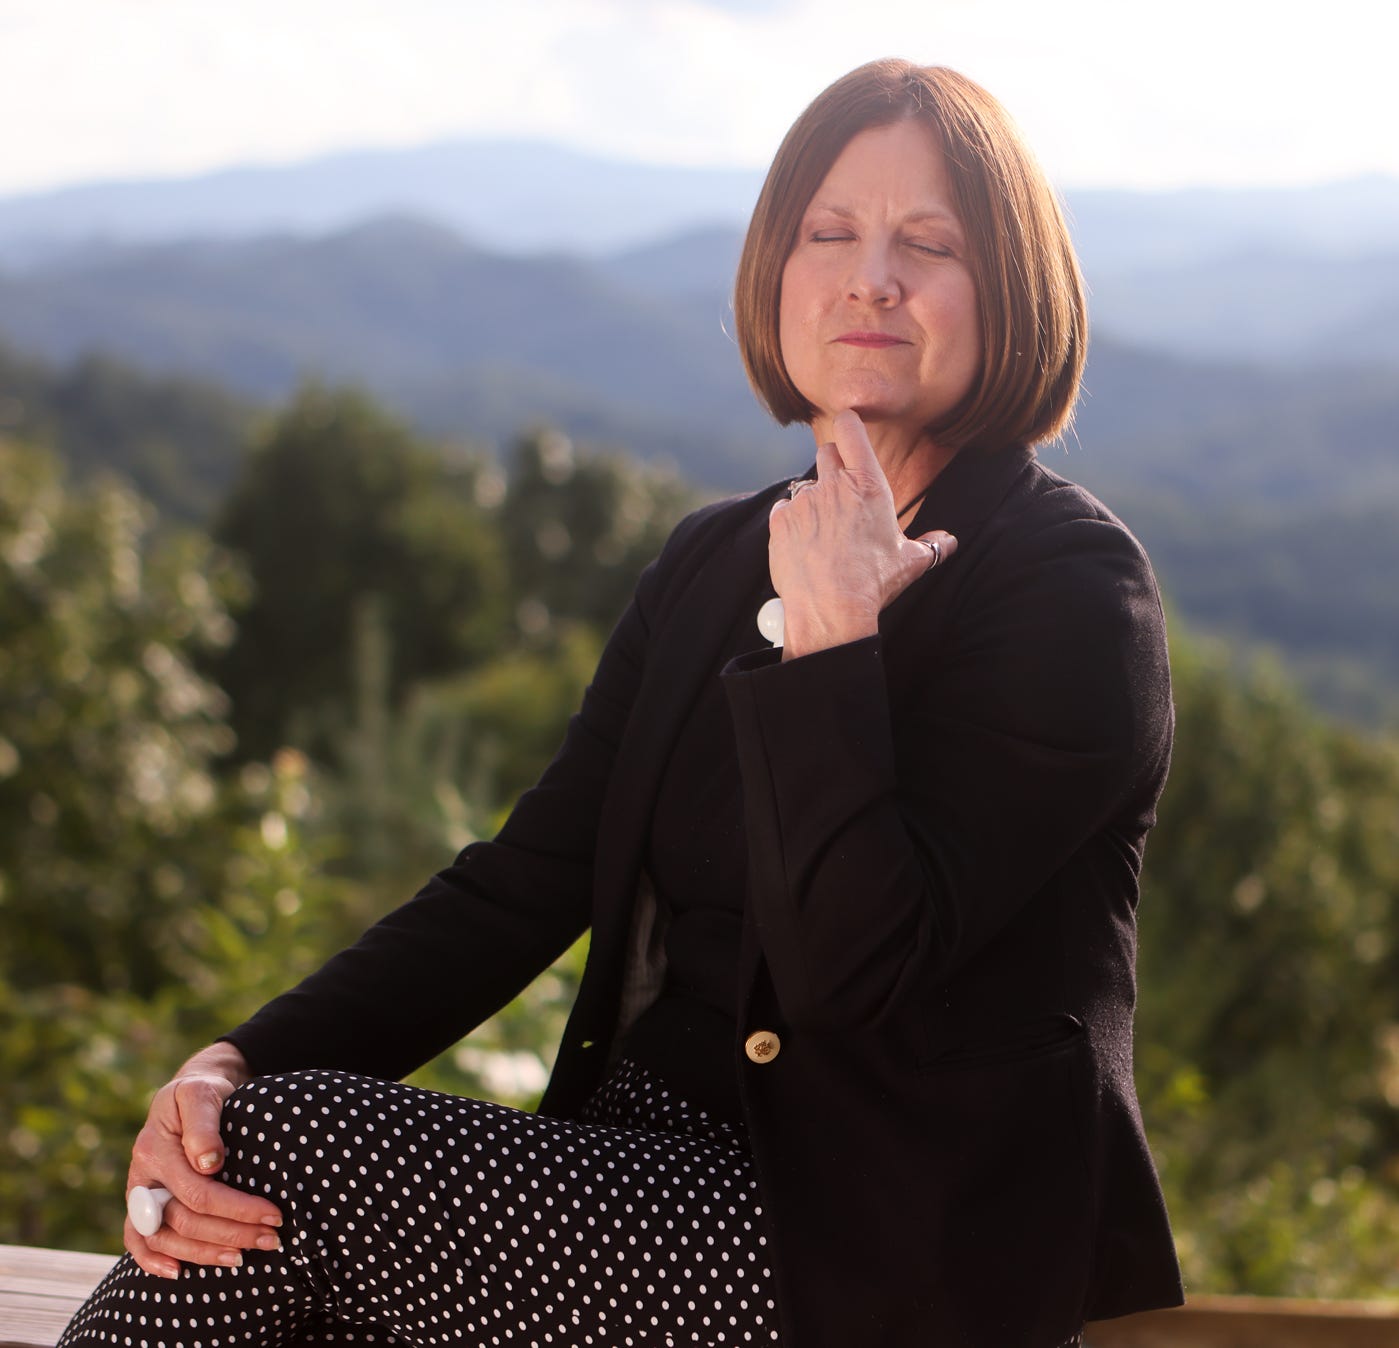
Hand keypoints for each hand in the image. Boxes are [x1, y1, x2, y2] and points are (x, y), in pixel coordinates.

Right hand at [125, 1042, 282, 1278]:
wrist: (188, 1095)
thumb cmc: (201, 1093)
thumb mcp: (201, 1093)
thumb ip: (203, 1123)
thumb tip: (210, 1163)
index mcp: (154, 1149)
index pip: (197, 1192)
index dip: (236, 1208)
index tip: (274, 1214)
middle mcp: (141, 1177)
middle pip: (184, 1220)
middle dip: (230, 1233)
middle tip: (271, 1239)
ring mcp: (139, 1194)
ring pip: (163, 1238)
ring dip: (204, 1254)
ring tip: (242, 1258)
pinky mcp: (141, 1204)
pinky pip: (137, 1240)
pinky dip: (152, 1260)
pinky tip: (179, 1273)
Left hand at [769, 409, 956, 658]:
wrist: (831, 609)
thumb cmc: (874, 583)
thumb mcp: (910, 562)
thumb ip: (931, 545)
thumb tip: (949, 541)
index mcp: (869, 486)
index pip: (852, 430)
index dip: (849, 423)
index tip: (849, 425)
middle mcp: (834, 485)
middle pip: (826, 452)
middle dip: (833, 465)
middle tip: (841, 493)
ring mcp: (805, 501)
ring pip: (806, 486)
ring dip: (814, 500)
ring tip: (824, 533)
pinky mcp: (780, 520)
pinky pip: (784, 509)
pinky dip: (792, 521)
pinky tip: (804, 544)